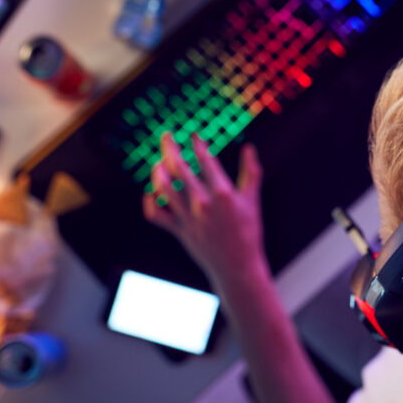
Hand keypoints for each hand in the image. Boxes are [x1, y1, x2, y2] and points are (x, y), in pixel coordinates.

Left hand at [142, 132, 265, 284]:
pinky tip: (152, 192)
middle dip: (170, 147)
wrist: (238, 266)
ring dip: (157, 170)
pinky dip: (150, 202)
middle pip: (178, 167)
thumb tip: (249, 148)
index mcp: (221, 193)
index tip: (194, 135)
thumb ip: (251, 172)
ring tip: (159, 161)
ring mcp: (188, 218)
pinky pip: (156, 215)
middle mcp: (201, 203)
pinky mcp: (179, 230)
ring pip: (162, 187)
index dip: (197, 143)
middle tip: (167, 136)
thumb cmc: (248, 232)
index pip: (204, 159)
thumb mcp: (252, 200)